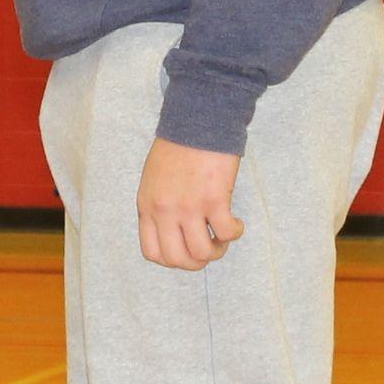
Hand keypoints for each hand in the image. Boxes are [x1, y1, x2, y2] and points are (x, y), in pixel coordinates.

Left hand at [137, 138, 244, 270]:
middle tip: (208, 248)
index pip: (152, 253)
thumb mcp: (153, 179)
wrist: (197, 120)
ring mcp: (189, 207)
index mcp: (147, 206)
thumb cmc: (177, 146)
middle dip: (196, 262)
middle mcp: (165, 211)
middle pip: (177, 259)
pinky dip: (235, 233)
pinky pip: (227, 232)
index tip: (185, 252)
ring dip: (217, 250)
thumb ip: (158, 206)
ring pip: (202, 253)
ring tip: (223, 237)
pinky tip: (236, 222)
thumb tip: (174, 231)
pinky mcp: (214, 199)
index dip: (172, 260)